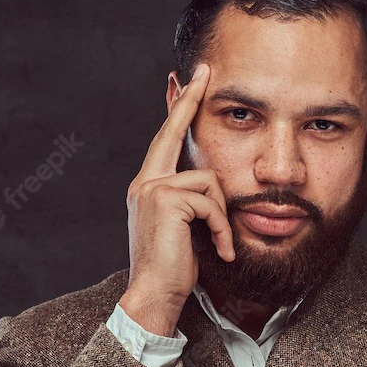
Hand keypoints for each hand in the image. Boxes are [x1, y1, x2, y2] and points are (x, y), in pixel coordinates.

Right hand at [122, 62, 234, 335]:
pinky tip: (219, 250)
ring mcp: (152, 189)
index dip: (177, 108)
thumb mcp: (182, 228)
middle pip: (174, 132)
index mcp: (147, 186)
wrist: (153, 295)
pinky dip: (221, 228)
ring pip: (208, 180)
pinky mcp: (166, 200)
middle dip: (190, 99)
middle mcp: (145, 182)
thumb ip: (188, 200)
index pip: (164, 139)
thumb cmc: (173, 269)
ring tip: (219, 244)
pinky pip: (211, 202)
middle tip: (206, 71)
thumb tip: (209, 180)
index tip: (186, 79)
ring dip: (221, 216)